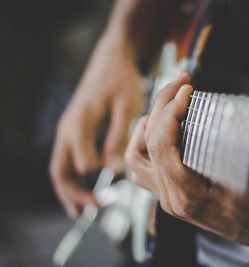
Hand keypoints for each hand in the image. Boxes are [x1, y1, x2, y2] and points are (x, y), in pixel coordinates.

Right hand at [50, 32, 142, 217]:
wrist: (112, 60)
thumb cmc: (122, 81)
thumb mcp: (127, 106)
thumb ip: (118, 137)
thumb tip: (112, 169)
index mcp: (81, 123)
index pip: (83, 161)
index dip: (100, 173)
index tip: (118, 178)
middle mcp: (68, 129)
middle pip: (61, 170)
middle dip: (75, 194)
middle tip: (95, 209)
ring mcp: (67, 130)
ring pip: (60, 167)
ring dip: (69, 190)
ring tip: (82, 211)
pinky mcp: (73, 130)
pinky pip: (67, 160)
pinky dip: (73, 178)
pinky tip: (85, 190)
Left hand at [125, 71, 248, 249]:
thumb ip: (236, 153)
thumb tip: (236, 115)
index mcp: (188, 195)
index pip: (162, 146)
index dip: (171, 112)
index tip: (186, 90)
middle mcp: (170, 197)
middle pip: (147, 143)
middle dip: (161, 106)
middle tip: (179, 82)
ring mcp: (165, 195)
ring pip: (135, 156)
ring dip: (146, 125)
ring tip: (166, 104)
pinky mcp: (167, 191)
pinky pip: (142, 167)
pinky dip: (145, 142)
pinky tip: (161, 129)